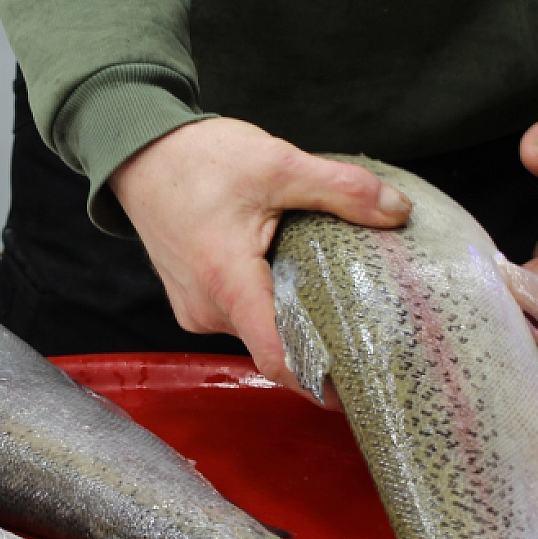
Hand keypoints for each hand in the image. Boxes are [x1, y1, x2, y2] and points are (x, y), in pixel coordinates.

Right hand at [109, 118, 410, 395]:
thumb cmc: (198, 158)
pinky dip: (269, 303)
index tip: (360, 386)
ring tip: (331, 291)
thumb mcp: (278, 163)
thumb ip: (341, 189)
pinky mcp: (194, 302)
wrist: (140, 152)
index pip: (278, 359)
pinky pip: (241, 317)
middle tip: (367, 326)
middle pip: (275, 345)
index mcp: (228, 282)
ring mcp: (197, 309)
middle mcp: (207, 309)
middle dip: (319, 339)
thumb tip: (397, 211)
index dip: (321, 381)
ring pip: (259, 330)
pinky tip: (291, 274)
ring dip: (293, 315)